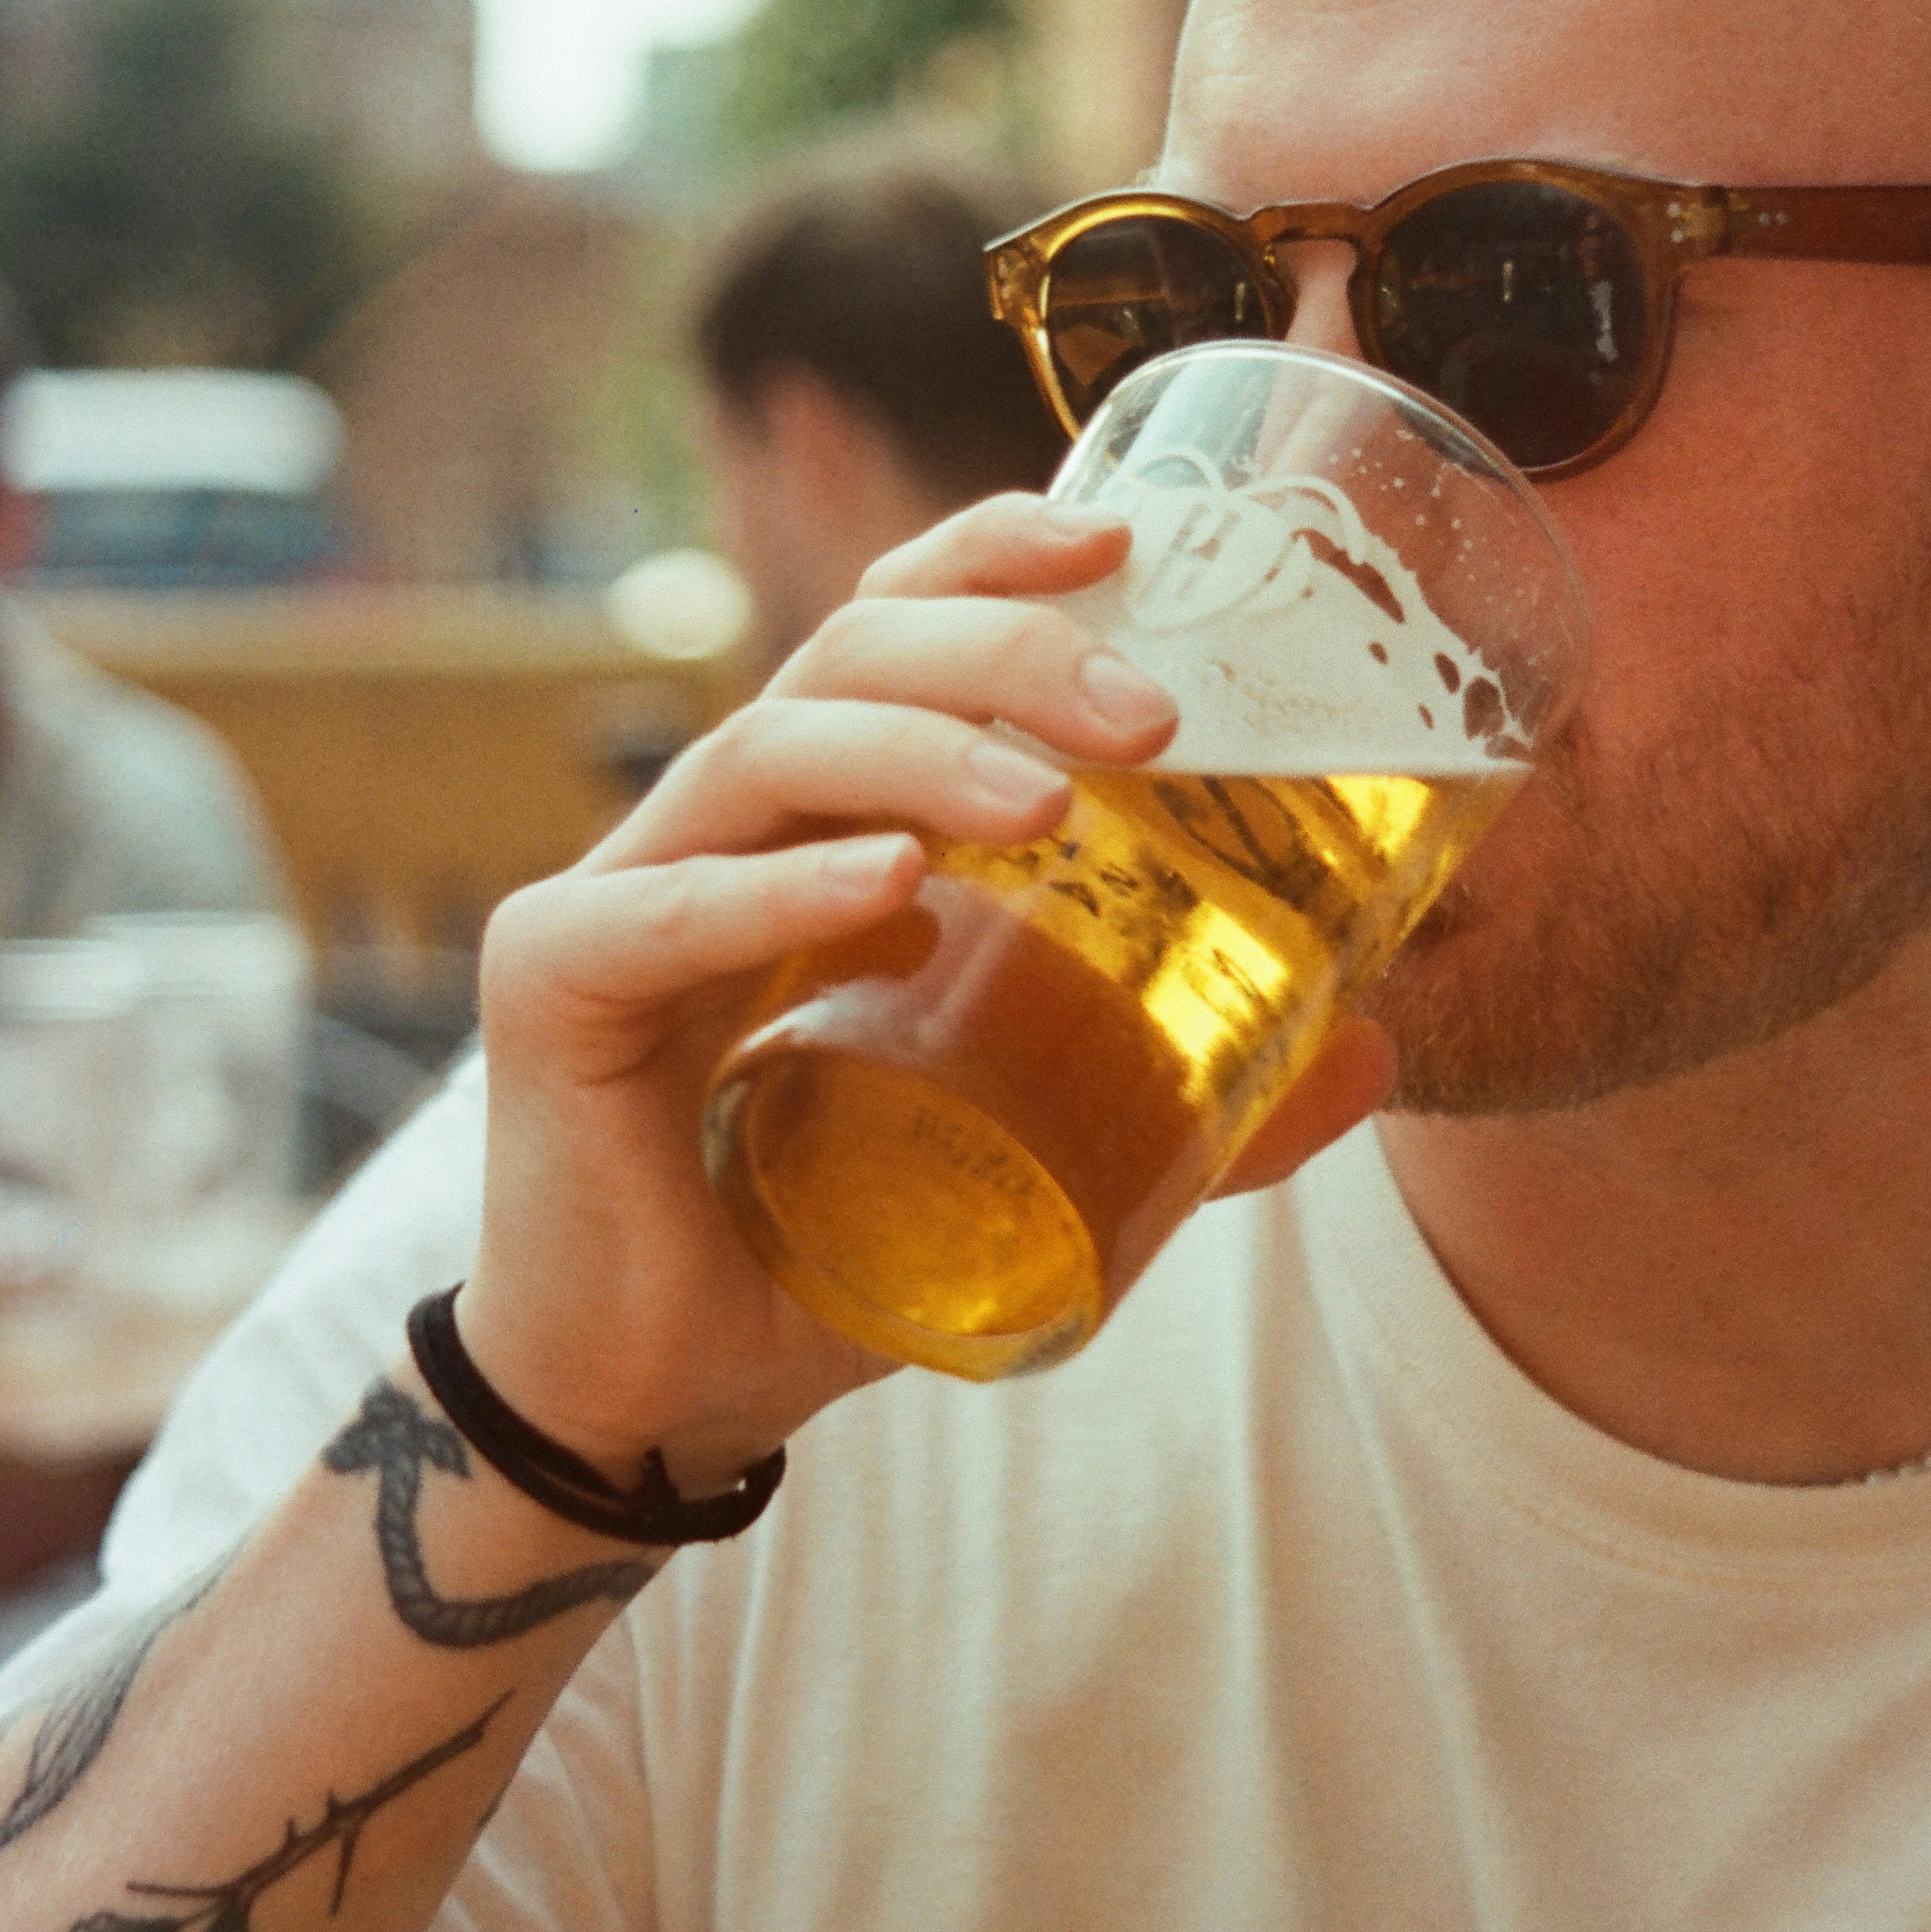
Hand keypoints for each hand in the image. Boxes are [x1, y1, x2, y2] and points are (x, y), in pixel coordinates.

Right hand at [459, 496, 1177, 1485]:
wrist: (651, 1393)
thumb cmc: (820, 1244)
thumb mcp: (1033, 1150)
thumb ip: (1187, 1097)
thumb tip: (1375, 1048)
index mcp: (817, 820)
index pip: (892, 625)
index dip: (993, 557)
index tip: (1126, 538)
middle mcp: (716, 825)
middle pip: (848, 657)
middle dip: (1005, 654)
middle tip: (1152, 719)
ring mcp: (623, 892)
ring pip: (767, 750)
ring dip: (923, 756)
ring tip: (1052, 804)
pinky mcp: (556, 986)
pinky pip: (665, 911)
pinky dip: (779, 892)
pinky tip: (884, 887)